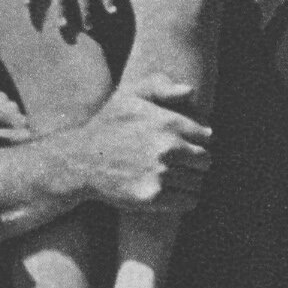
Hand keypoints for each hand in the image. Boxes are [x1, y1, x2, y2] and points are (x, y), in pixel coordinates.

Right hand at [69, 80, 212, 211]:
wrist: (80, 161)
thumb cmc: (108, 126)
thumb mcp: (129, 95)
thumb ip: (161, 86)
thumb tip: (191, 91)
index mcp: (168, 122)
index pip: (206, 137)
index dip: (197, 141)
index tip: (184, 144)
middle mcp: (168, 148)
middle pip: (205, 161)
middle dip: (195, 162)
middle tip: (177, 163)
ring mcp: (161, 175)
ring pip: (197, 182)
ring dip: (189, 181)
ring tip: (170, 177)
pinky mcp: (154, 197)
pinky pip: (189, 201)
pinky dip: (185, 198)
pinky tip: (171, 192)